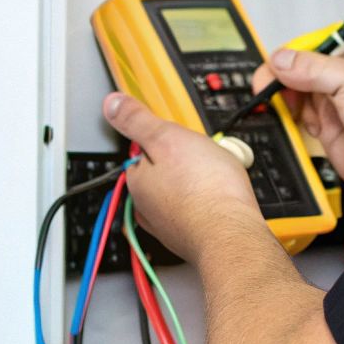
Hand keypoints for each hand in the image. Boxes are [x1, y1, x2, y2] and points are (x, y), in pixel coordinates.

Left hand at [103, 90, 261, 263]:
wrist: (232, 234)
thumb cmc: (205, 189)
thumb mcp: (167, 138)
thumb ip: (138, 121)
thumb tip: (111, 104)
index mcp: (138, 181)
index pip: (141, 154)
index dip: (164, 141)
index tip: (180, 139)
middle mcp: (147, 208)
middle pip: (161, 175)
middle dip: (182, 164)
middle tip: (203, 158)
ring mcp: (169, 226)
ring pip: (179, 194)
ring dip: (195, 184)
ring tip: (216, 177)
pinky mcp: (191, 238)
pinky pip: (195, 213)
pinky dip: (206, 204)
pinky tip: (220, 199)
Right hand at [254, 41, 343, 200]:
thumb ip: (312, 68)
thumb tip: (280, 59)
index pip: (310, 49)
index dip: (288, 58)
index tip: (271, 70)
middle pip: (298, 72)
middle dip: (282, 81)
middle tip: (265, 90)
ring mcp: (335, 106)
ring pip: (296, 97)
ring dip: (287, 102)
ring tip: (282, 107)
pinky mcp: (328, 131)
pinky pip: (299, 121)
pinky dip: (292, 121)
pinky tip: (295, 123)